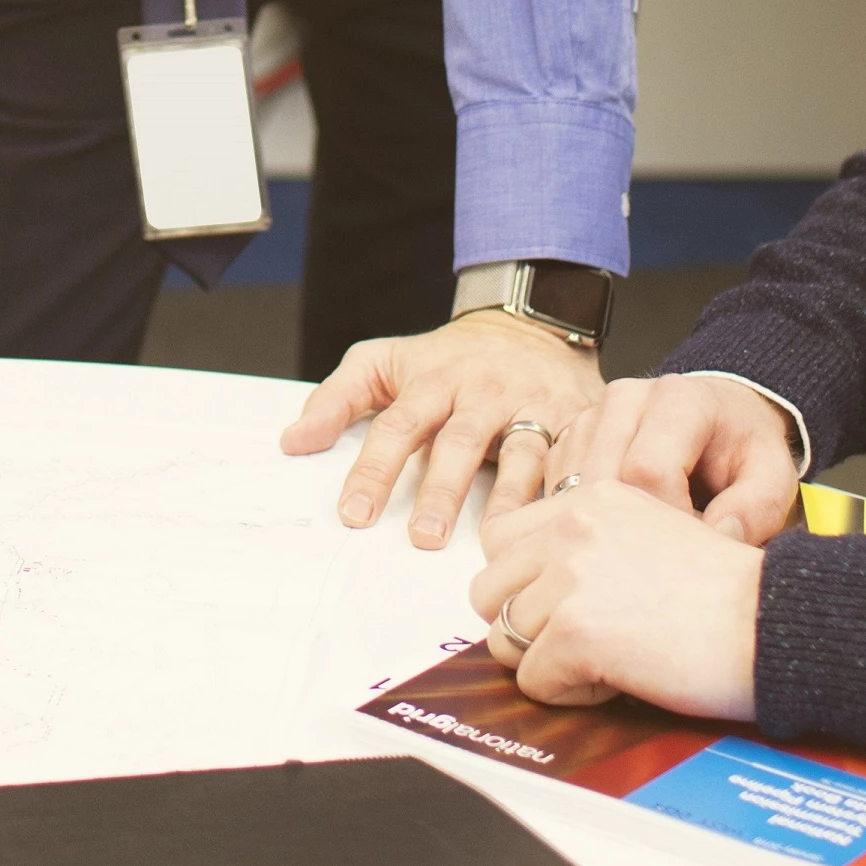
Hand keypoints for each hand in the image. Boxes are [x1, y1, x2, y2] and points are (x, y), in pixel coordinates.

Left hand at [282, 309, 601, 545]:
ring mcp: (531, 406)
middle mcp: (482, 392)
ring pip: (520, 454)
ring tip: (491, 543)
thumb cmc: (447, 357)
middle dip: (440, 491)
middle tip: (421, 538)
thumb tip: (292, 442)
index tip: (353, 515)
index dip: (374, 470)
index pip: (397, 426)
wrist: (531, 323)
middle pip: (458, 442)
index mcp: (432, 379)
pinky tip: (555, 526)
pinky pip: (570, 461)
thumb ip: (337, 398)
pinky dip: (563, 491)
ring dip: (505, 500)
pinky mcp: (573, 421)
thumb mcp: (385, 361)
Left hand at [470, 477, 766, 718]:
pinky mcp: (575, 630)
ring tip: (613, 657)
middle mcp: (572, 527)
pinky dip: (573, 693)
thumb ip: (587, 545)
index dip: (525, 583)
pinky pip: (535, 681)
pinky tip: (625, 676)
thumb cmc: (728, 592)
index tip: (568, 605)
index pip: (501, 539)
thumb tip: (526, 592)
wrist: (774, 622)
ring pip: (504, 639)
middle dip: (528, 626)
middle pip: (488, 589)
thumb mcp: (652, 532)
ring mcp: (569, 577)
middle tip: (589, 640)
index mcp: (590, 497)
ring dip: (551, 661)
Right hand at [568, 371, 802, 543]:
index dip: (666, 525)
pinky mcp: (570, 437)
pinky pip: (556, 488)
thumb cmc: (743, 450)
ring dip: (598, 532)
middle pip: (601, 482)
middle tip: (658, 570)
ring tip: (637, 557)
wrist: (722, 417)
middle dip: (628, 536)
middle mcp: (625, 398)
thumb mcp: (773, 478)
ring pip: (571, 489)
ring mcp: (591, 415)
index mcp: (679, 399)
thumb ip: (756, 508)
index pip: (648, 471)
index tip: (689, 556)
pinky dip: (577, 523)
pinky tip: (611, 541)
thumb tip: (718, 536)